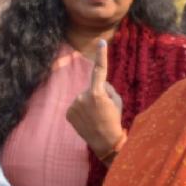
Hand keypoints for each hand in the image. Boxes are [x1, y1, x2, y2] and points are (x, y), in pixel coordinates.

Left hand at [66, 39, 123, 160]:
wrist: (105, 142)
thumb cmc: (114, 120)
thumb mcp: (117, 101)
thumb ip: (107, 88)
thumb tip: (99, 84)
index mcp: (97, 93)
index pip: (99, 70)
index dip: (101, 55)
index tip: (101, 42)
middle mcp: (82, 97)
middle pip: (92, 88)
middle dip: (97, 95)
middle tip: (103, 111)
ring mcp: (73, 105)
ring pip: (84, 97)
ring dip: (89, 104)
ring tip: (95, 117)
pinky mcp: (68, 113)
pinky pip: (77, 106)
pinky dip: (82, 111)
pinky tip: (87, 121)